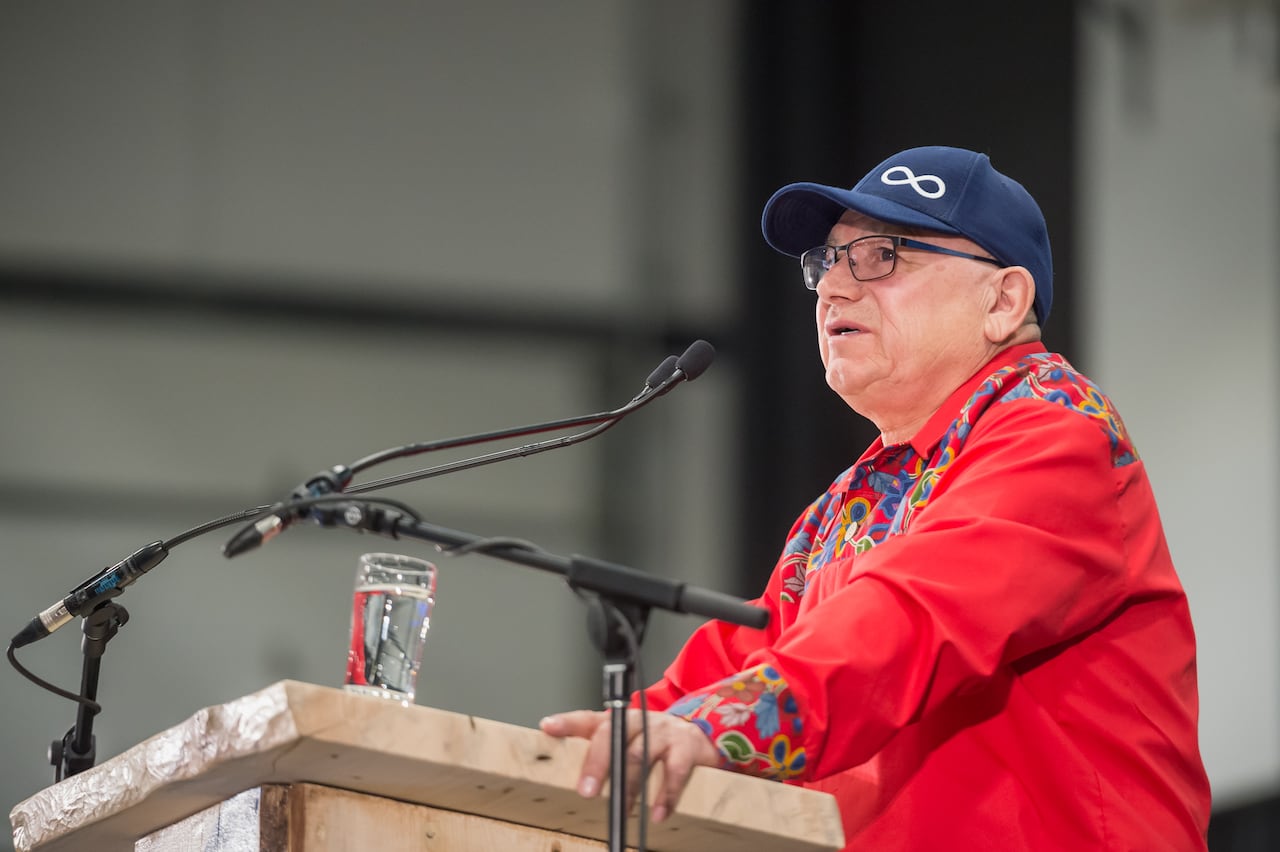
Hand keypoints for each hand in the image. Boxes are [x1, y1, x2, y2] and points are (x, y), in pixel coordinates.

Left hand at [540, 708, 719, 822]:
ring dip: (628, 787)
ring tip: (620, 810)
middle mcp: (639, 720)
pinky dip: (666, 795)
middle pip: (613, 735)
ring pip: (640, 755)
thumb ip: (605, 755)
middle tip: (586, 791)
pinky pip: (675, 771)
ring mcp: (663, 731)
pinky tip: (657, 813)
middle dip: (597, 763)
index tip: (548, 727)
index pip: (589, 718)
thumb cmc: (656, 742)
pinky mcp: (686, 746)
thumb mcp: (628, 743)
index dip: (568, 722)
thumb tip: (579, 784)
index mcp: (619, 721)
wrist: (702, 734)